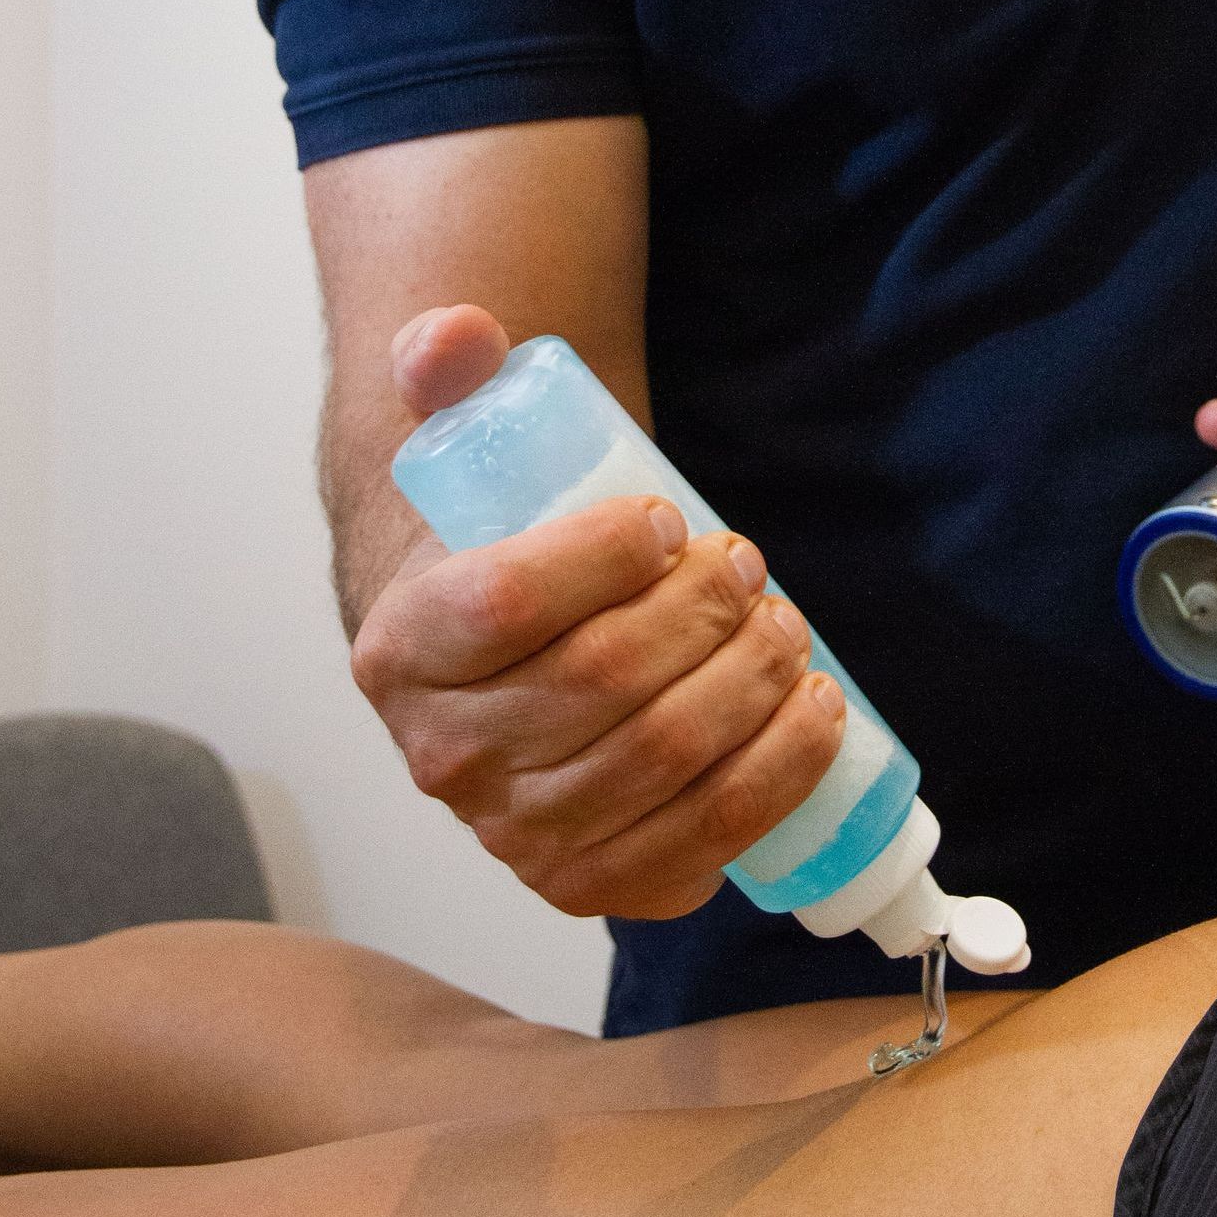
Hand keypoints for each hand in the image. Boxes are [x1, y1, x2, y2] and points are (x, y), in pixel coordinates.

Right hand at [353, 306, 846, 918]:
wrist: (510, 670)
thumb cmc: (504, 556)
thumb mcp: (463, 457)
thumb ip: (449, 373)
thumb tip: (458, 333)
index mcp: (399, 653)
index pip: (502, 605)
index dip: (601, 558)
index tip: (667, 520)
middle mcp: (446, 759)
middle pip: (599, 685)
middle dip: (702, 617)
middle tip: (750, 569)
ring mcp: (519, 837)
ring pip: (661, 763)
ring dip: (754, 690)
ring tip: (793, 631)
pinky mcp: (594, 883)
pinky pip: (700, 845)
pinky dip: (778, 780)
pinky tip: (817, 719)